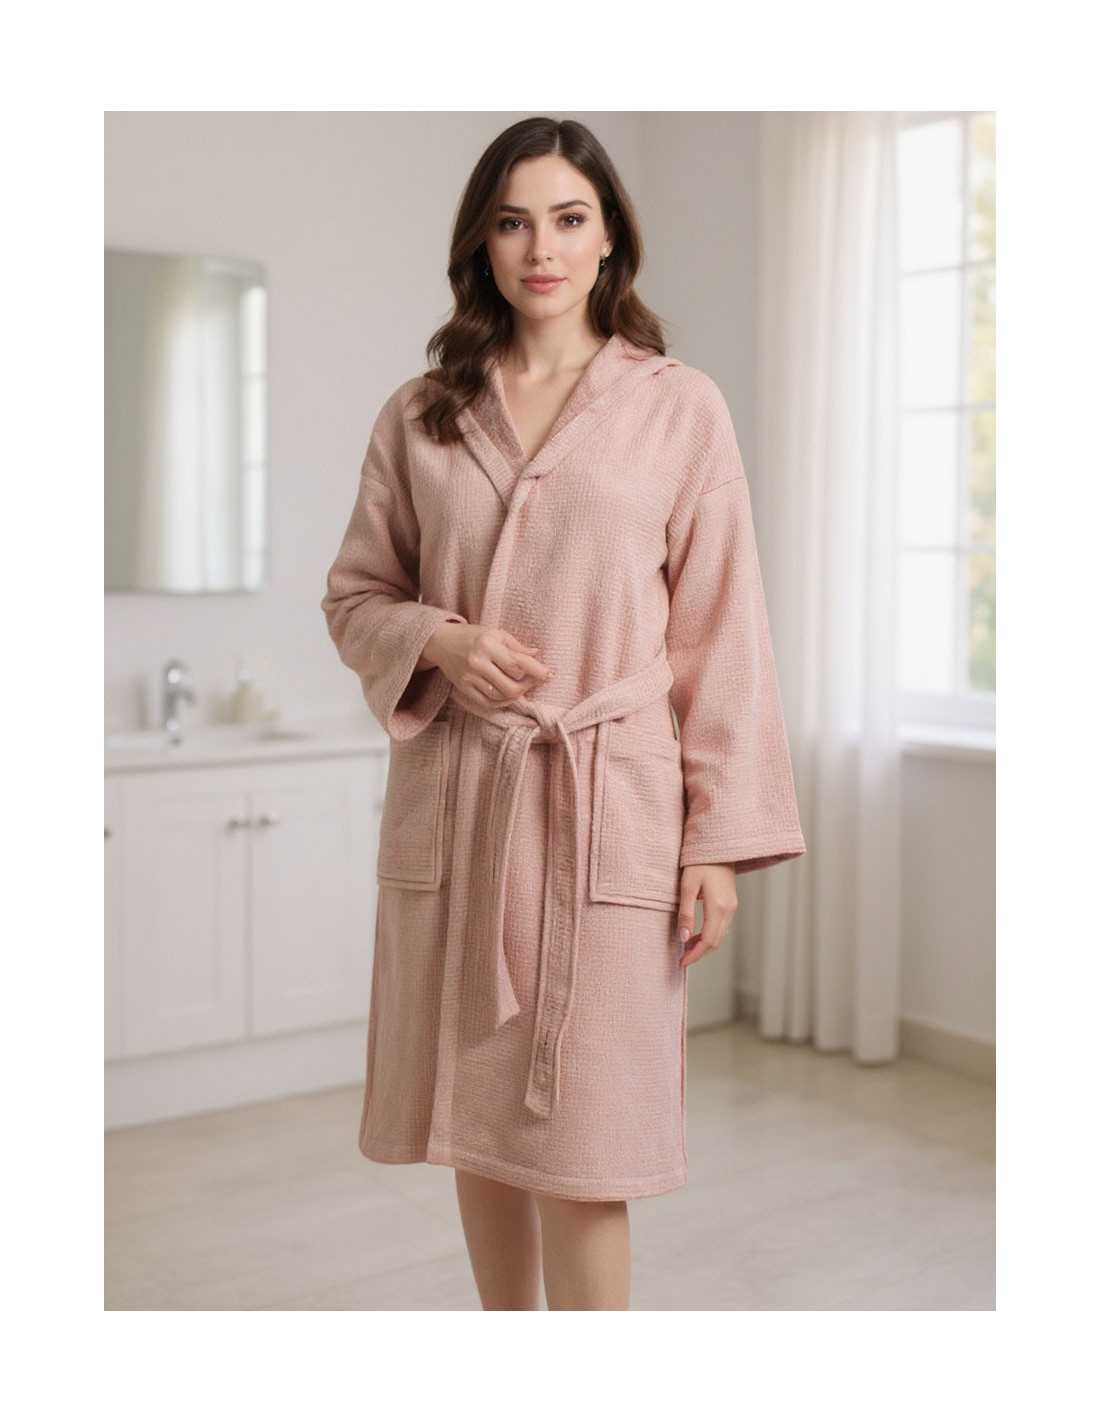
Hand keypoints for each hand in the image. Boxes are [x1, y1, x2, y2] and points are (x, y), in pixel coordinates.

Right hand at [421, 623, 551, 714]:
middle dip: (527, 686)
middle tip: (534, 681)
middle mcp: (478, 662)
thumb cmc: (473, 635)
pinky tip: (508, 695)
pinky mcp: (464, 688)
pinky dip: (502, 702)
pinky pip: (488, 703)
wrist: (442, 642)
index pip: (517, 664)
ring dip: (516, 694)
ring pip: (501, 697)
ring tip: (521, 686)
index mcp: (488, 644)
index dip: (537, 671)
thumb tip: (537, 655)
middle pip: (511, 686)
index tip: (549, 674)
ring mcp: (469, 677)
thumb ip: (517, 646)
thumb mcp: (496, 633)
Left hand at [677, 864, 737, 966]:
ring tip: (686, 946)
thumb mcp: (687, 887)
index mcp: (718, 907)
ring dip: (704, 944)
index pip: (708, 941)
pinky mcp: (731, 902)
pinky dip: (710, 934)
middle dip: (699, 953)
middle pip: (716, 942)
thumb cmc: (699, 862)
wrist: (718, 844)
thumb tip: (683, 938)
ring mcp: (732, 906)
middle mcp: (729, 910)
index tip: (681, 963)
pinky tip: (697, 932)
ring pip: (720, 935)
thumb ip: (686, 914)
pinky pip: (722, 926)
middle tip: (681, 958)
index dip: (695, 955)